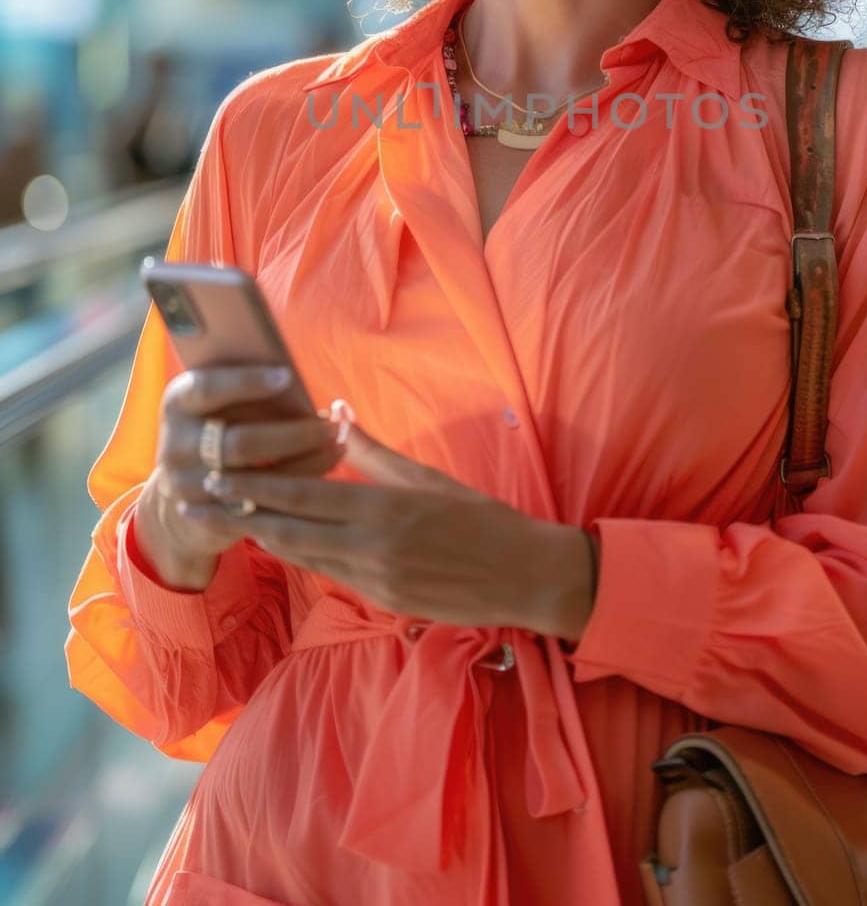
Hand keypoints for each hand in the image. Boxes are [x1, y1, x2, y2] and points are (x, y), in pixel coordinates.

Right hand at [143, 364, 345, 570]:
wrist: (184, 490)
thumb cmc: (218, 425)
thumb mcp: (219, 402)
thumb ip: (248, 389)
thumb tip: (300, 381)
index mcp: (179, 402)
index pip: (209, 388)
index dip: (247, 382)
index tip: (287, 376)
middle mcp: (176, 444)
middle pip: (241, 442)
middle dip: (295, 434)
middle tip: (333, 425)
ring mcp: (188, 485)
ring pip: (257, 480)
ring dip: (306, 462)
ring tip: (339, 445)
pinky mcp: (208, 517)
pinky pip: (261, 505)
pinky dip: (298, 485)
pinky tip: (325, 469)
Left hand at [175, 413, 591, 637]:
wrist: (521, 575)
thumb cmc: (479, 517)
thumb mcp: (427, 477)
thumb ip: (375, 453)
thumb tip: (338, 414)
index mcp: (383, 508)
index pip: (305, 495)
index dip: (258, 488)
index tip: (219, 474)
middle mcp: (371, 547)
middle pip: (291, 530)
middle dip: (241, 515)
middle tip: (197, 500)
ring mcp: (374, 579)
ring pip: (304, 555)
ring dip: (262, 538)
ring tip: (223, 522)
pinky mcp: (381, 601)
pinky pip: (329, 574)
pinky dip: (299, 556)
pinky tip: (277, 544)